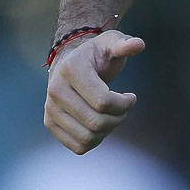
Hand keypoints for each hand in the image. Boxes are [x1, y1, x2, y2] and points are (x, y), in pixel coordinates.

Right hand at [43, 30, 143, 153]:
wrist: (70, 64)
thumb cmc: (96, 54)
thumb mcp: (111, 43)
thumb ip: (124, 44)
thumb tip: (139, 45)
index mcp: (71, 70)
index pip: (103, 102)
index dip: (124, 104)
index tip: (131, 97)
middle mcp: (55, 91)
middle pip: (96, 122)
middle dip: (118, 118)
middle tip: (123, 108)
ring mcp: (50, 109)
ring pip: (87, 138)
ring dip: (108, 130)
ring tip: (113, 116)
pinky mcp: (50, 123)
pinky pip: (78, 146)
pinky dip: (95, 141)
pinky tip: (100, 125)